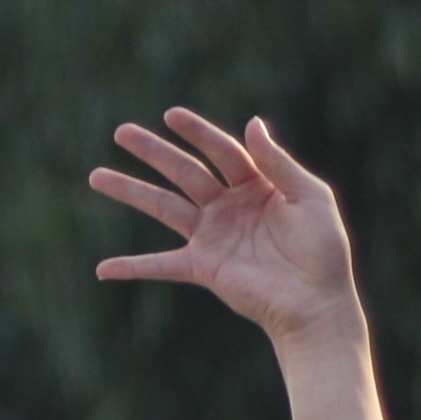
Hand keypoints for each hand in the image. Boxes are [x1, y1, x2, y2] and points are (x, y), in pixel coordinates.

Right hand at [90, 110, 361, 349]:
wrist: (317, 304)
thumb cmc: (324, 251)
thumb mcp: (309, 198)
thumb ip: (279, 163)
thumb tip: (252, 122)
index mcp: (258, 185)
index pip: (222, 151)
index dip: (197, 132)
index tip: (171, 115)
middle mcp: (230, 207)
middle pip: (185, 171)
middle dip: (153, 151)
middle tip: (121, 132)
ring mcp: (213, 237)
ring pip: (164, 207)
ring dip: (130, 191)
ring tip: (96, 176)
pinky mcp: (204, 267)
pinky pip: (161, 265)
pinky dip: (132, 267)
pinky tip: (102, 269)